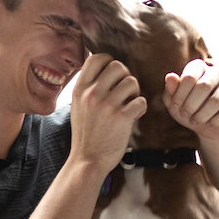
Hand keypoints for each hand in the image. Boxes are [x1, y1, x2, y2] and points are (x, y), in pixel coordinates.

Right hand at [69, 53, 146, 175]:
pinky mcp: (122, 117)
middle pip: (118, 66)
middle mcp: (92, 94)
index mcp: (80, 89)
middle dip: (125, 76)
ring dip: (135, 92)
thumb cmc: (85, 134)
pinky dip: (141, 108)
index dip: (109, 61)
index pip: (97, 58)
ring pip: (132, 81)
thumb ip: (87, 88)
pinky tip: (134, 115)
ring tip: (129, 104)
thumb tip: (101, 67)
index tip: (112, 75)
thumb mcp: (77, 106)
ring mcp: (107, 105)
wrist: (87, 160)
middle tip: (124, 91)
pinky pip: (141, 101)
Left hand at [163, 58, 218, 140]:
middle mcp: (218, 72)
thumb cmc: (188, 109)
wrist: (206, 127)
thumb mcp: (174, 102)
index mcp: (200, 67)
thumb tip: (170, 76)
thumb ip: (170, 90)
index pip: (189, 77)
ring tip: (195, 121)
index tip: (175, 107)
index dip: (179, 95)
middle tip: (185, 115)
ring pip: (216, 101)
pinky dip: (215, 121)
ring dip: (201, 115)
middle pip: (203, 86)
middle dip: (190, 105)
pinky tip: (210, 122)